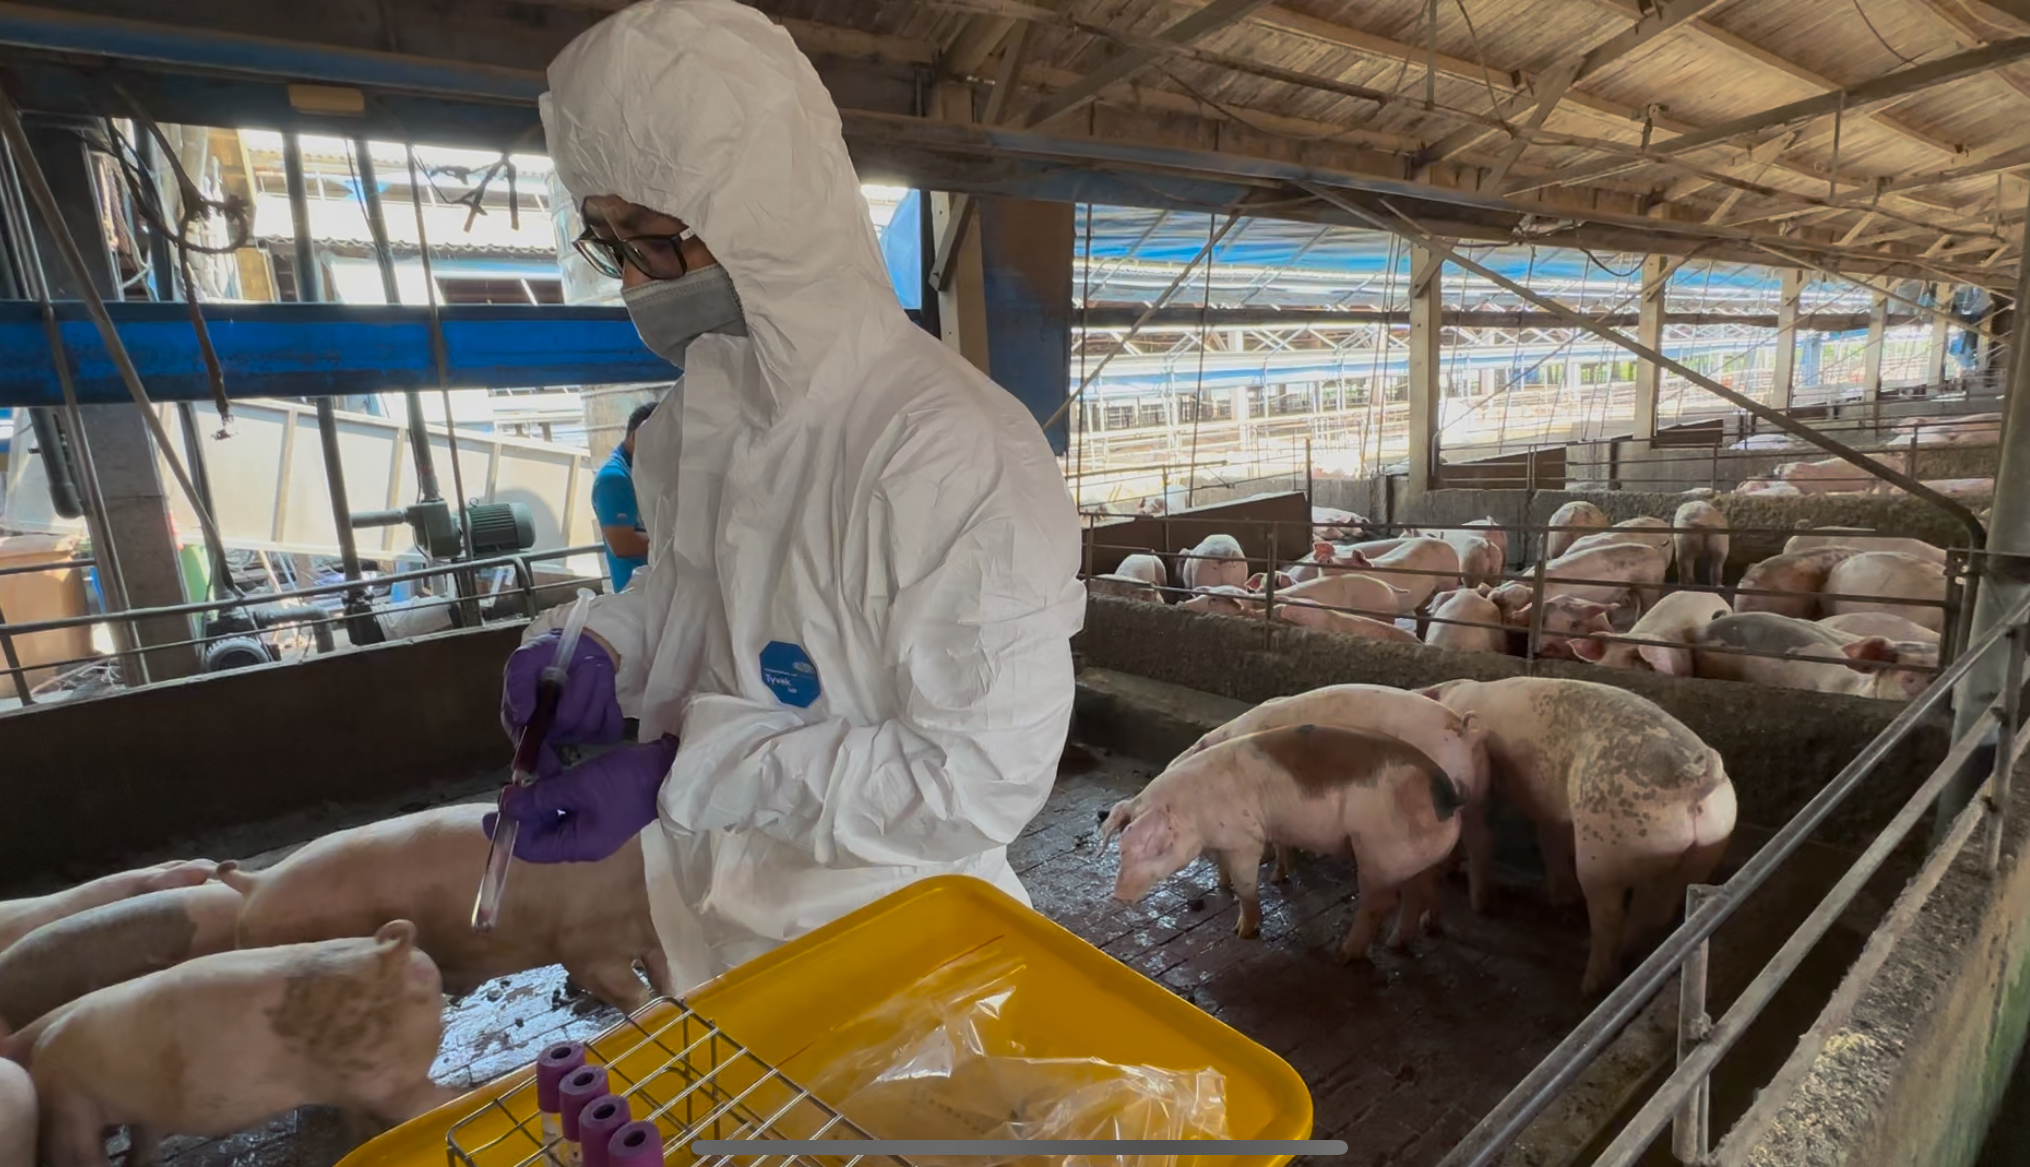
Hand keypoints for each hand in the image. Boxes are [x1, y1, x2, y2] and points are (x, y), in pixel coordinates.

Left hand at [482, 737, 677, 862]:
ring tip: (528, 771)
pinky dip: (556, 789)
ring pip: (553, 815)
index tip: (487, 814)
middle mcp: (583, 841)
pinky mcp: (600, 808)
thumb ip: (539, 797)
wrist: (668, 769)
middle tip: (509, 785)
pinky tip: (550, 766)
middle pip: (541, 832)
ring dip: (539, 795)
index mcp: (579, 846)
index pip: (532, 849)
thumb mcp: (576, 786)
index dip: (508, 833)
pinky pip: (568, 804)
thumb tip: (506, 805)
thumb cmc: (622, 782)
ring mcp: (593, 825)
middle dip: (523, 809)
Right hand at [501, 633, 622, 746]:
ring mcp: (579, 735)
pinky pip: (611, 724)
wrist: (575, 648)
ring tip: (589, 667)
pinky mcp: (604, 730)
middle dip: (578, 690)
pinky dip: (608, 700)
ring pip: (592, 722)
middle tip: (580, 667)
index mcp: (526, 728)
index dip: (545, 757)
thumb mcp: (524, 661)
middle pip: (569, 724)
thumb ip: (518, 685)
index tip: (553, 735)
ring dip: (595, 689)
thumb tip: (522, 717)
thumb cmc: (543, 657)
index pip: (535, 757)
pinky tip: (600, 686)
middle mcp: (552, 738)